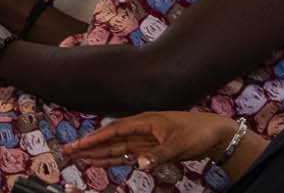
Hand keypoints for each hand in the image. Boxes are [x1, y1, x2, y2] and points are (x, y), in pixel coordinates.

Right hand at [66, 111, 238, 169]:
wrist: (215, 134)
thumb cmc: (198, 133)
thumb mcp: (179, 144)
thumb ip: (158, 154)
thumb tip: (138, 163)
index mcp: (146, 121)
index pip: (116, 130)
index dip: (97, 138)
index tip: (79, 145)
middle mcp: (142, 128)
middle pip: (111, 138)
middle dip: (90, 146)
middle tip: (69, 153)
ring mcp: (145, 139)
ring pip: (116, 147)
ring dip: (99, 153)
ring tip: (79, 159)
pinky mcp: (150, 149)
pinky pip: (127, 154)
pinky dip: (113, 159)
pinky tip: (101, 163)